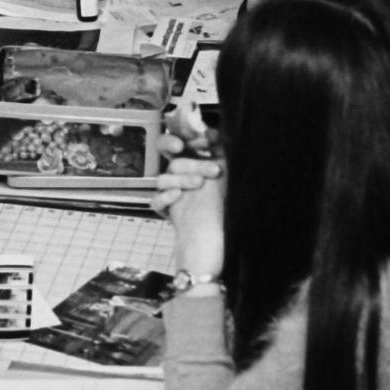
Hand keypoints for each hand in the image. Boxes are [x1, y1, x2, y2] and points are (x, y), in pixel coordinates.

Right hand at [152, 135, 225, 277]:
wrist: (220, 255)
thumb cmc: (231, 220)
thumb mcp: (233, 183)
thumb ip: (224, 158)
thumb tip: (218, 135)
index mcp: (205, 165)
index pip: (189, 141)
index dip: (189, 134)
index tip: (201, 137)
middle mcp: (189, 177)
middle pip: (170, 154)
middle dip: (177, 151)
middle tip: (189, 153)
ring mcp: (177, 195)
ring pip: (164, 176)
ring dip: (180, 176)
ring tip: (198, 184)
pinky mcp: (169, 213)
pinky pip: (156, 200)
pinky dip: (164, 197)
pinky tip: (177, 196)